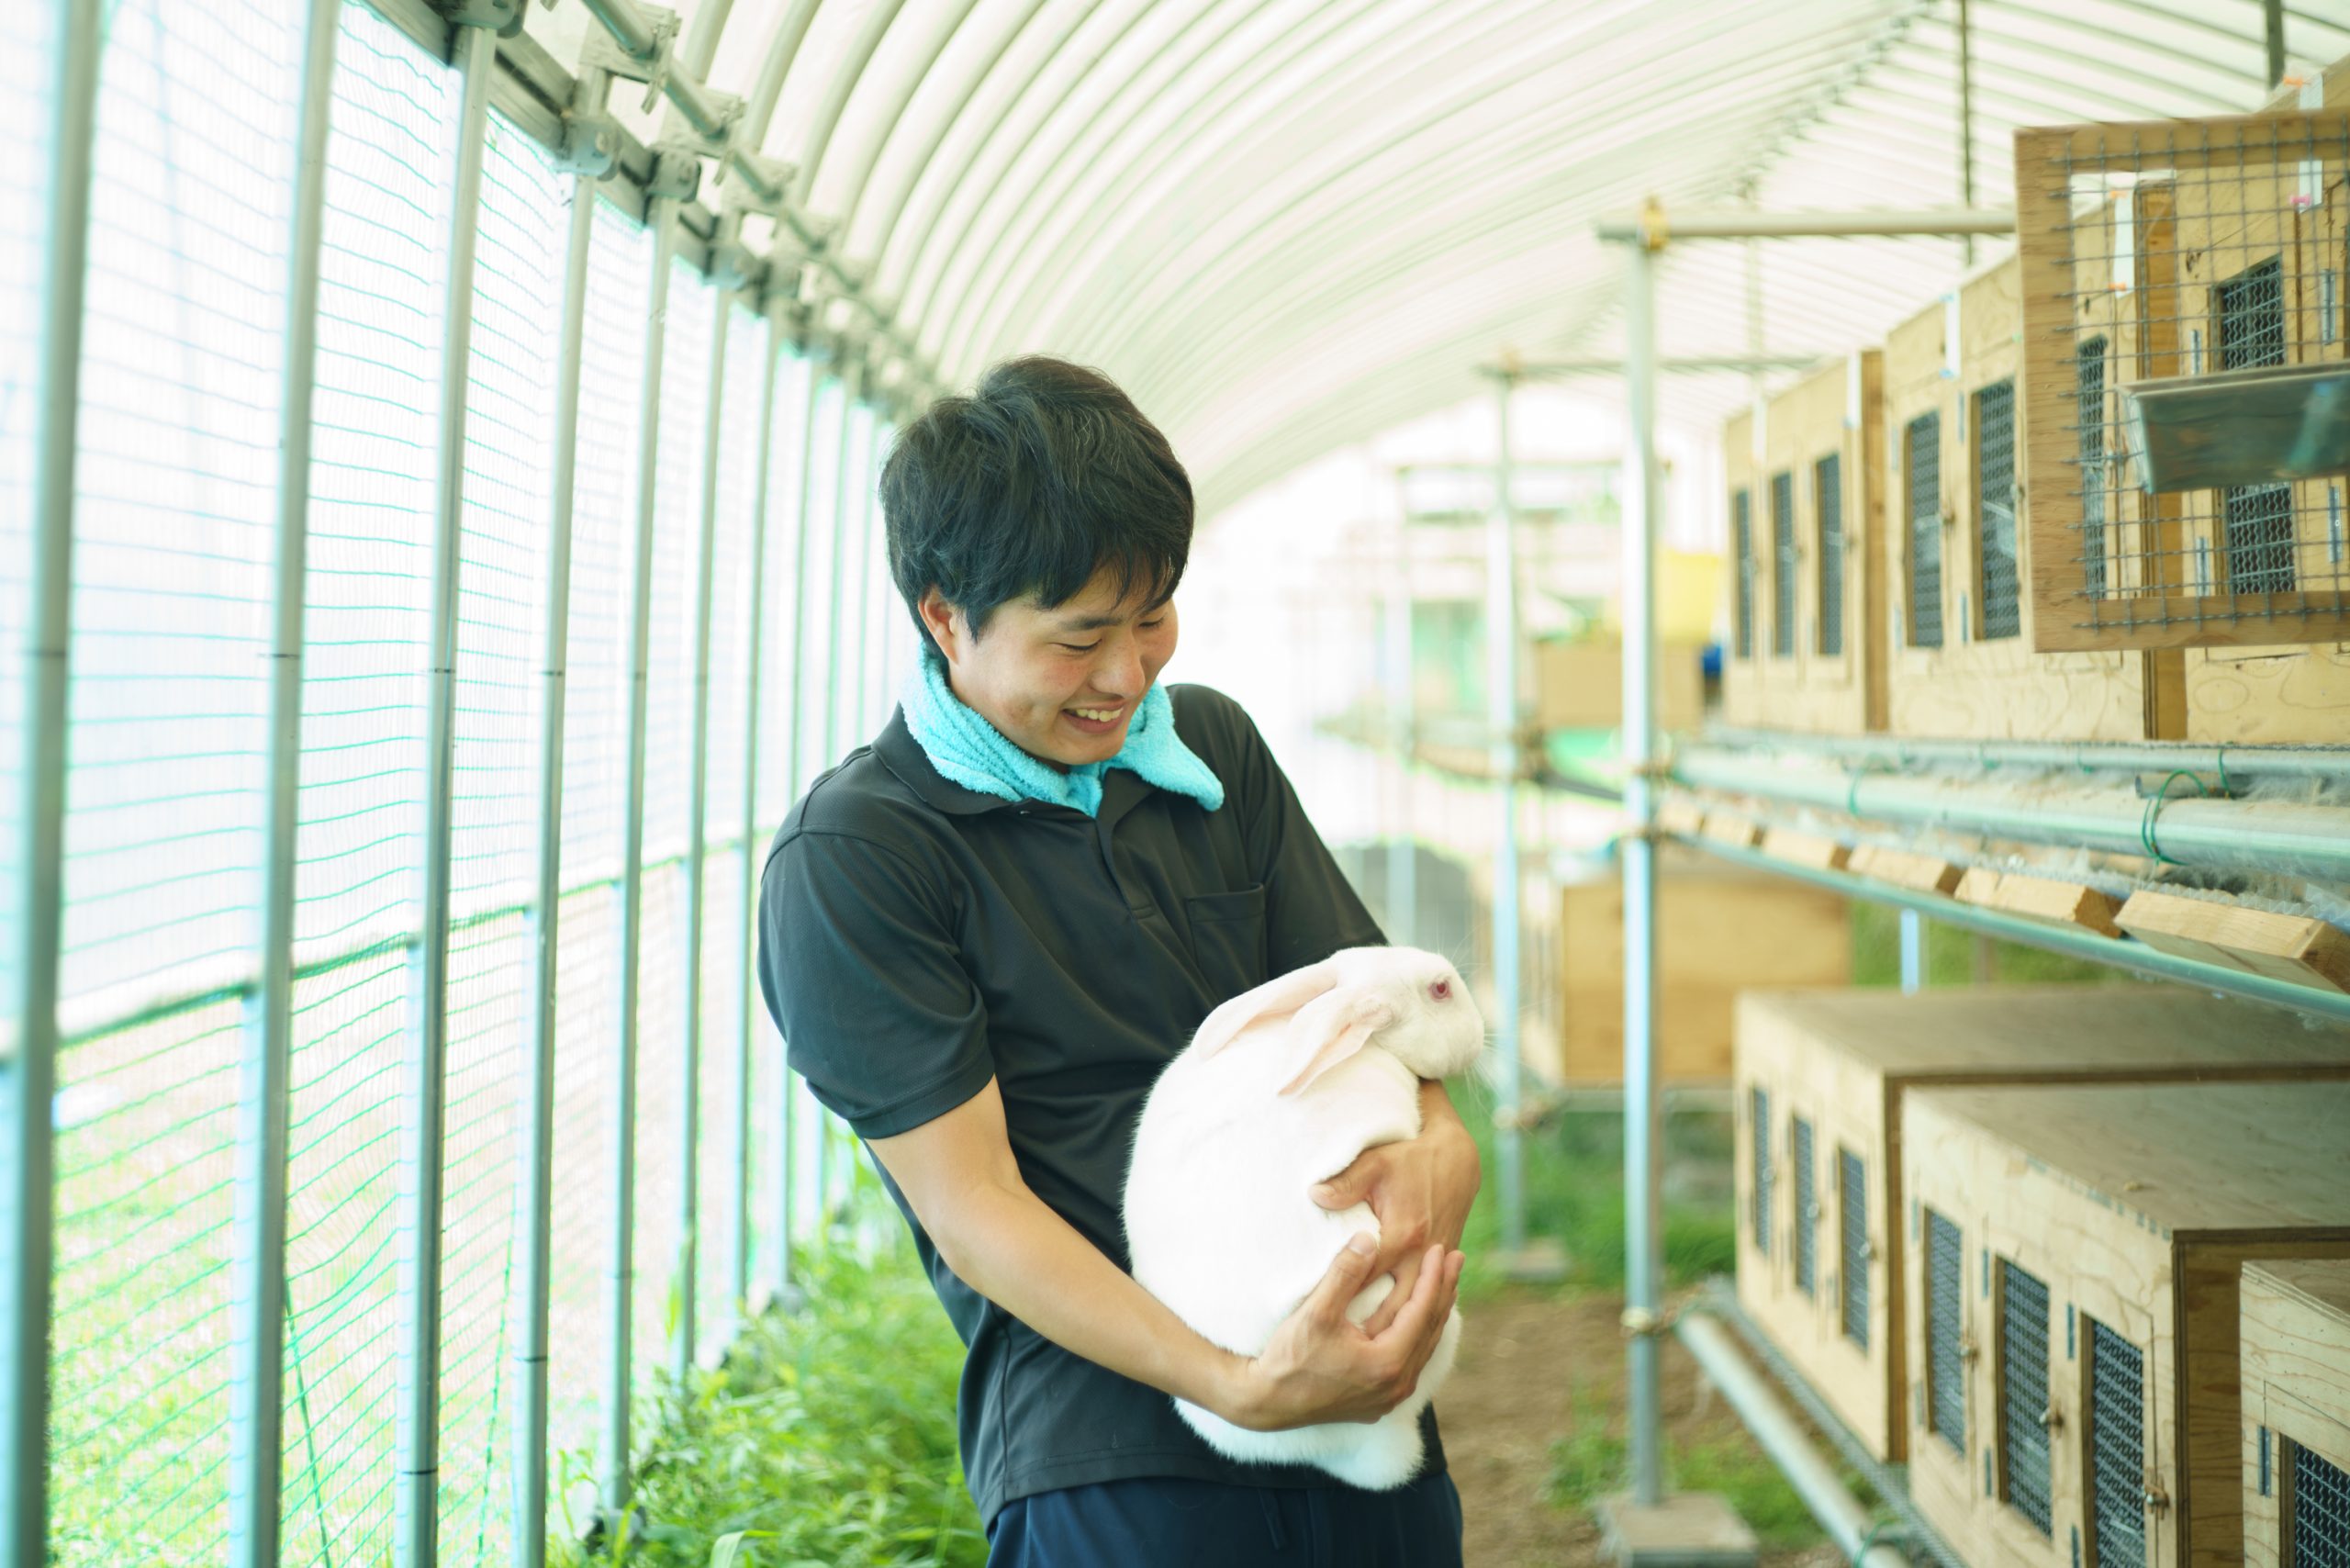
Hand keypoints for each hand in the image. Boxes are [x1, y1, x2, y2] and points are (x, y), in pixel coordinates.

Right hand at [1225, 1234, 1463, 1431]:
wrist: (1266, 1403)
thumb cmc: (1290, 1358)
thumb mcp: (1316, 1312)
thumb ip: (1345, 1274)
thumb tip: (1369, 1238)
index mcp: (1388, 1363)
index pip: (1422, 1311)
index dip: (1434, 1276)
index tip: (1442, 1248)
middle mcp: (1396, 1385)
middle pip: (1431, 1330)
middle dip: (1444, 1291)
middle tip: (1456, 1258)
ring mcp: (1389, 1397)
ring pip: (1423, 1348)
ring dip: (1435, 1313)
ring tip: (1444, 1285)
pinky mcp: (1378, 1402)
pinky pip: (1411, 1362)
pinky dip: (1420, 1335)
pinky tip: (1418, 1322)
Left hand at [1311, 1098, 1480, 1334]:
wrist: (1457, 1160)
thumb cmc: (1411, 1159)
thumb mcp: (1376, 1164)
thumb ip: (1346, 1182)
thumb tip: (1315, 1194)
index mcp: (1402, 1235)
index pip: (1369, 1279)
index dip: (1347, 1304)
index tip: (1323, 1328)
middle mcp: (1422, 1255)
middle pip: (1396, 1306)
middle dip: (1372, 1333)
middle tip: (1341, 1358)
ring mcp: (1434, 1262)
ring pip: (1414, 1309)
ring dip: (1394, 1331)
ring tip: (1364, 1356)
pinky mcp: (1441, 1263)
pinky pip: (1426, 1298)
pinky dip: (1411, 1316)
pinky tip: (1393, 1334)